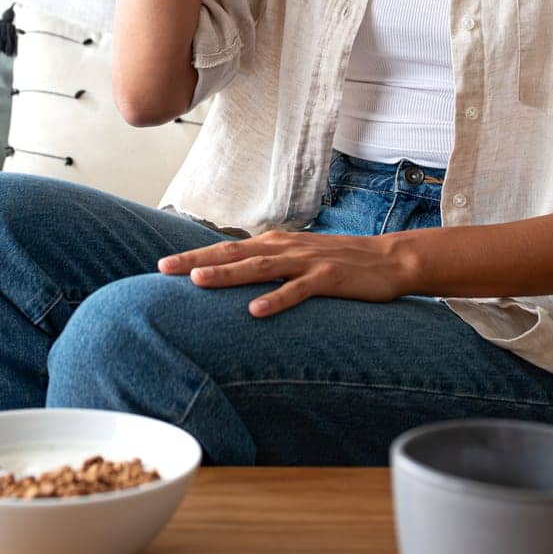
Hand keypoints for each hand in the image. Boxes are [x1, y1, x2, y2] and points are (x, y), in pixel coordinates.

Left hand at [156, 228, 412, 317]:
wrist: (389, 260)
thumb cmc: (340, 263)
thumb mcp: (299, 258)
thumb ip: (269, 264)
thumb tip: (236, 275)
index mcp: (276, 243)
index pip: (227, 247)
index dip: (195, 254)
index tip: (163, 265)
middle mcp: (286, 247)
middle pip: (233, 252)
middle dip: (197, 260)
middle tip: (164, 269)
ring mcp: (306, 261)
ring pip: (259, 268)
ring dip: (228, 273)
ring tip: (199, 281)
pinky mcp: (328, 277)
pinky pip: (297, 290)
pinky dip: (276, 299)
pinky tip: (255, 311)